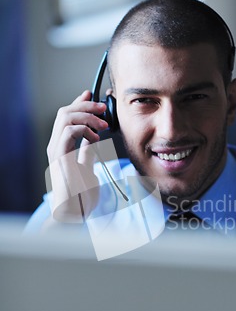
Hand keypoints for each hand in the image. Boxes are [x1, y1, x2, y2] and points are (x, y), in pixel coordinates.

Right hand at [46, 90, 108, 221]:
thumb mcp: (88, 169)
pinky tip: (97, 138)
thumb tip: (92, 140)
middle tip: (103, 108)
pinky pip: (68, 133)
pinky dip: (84, 129)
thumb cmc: (81, 196)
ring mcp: (57, 151)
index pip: (67, 117)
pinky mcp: (61, 158)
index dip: (79, 103)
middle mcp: (56, 146)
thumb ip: (87, 153)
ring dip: (86, 115)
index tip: (92, 95)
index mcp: (62, 148)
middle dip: (85, 105)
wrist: (74, 215)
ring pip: (65, 117)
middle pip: (65, 112)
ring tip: (103, 123)